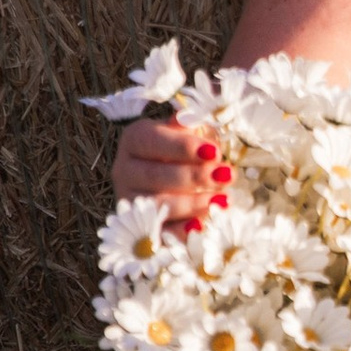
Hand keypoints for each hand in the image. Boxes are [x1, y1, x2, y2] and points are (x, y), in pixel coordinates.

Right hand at [115, 114, 227, 228]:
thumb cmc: (183, 151)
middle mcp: (125, 170)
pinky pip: (160, 232)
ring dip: (193, 203)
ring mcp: (130, 200)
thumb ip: (187, 127)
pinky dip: (181, 232)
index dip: (182, 147)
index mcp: (135, 140)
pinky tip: (202, 226)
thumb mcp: (186, 133)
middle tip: (225, 176)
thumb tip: (187, 118)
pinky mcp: (141, 227)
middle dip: (194, 177)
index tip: (214, 152)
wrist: (173, 179)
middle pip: (155, 175)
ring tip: (223, 199)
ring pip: (157, 205)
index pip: (152, 141)